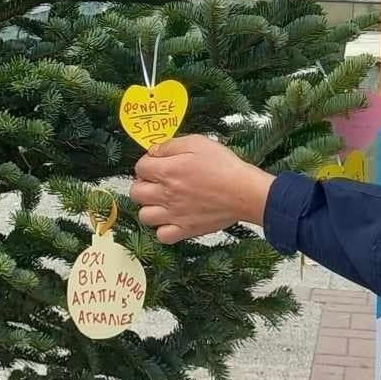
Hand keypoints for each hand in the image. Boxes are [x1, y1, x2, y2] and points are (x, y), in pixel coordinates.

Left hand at [131, 135, 274, 243]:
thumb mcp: (197, 143)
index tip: (156, 162)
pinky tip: (171, 220)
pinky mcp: (186, 230)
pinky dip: (163, 229)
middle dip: (142, 184)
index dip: (146, 162)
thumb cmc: (224, 166)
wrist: (244, 192)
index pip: (140, 167)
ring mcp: (174, 215)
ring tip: (162, 201)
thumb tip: (154, 151)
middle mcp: (166, 194)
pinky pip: (162, 236)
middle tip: (155, 181)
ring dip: (149, 207)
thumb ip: (171, 145)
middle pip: (136, 192)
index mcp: (167, 171)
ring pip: (144, 216)